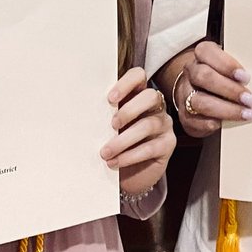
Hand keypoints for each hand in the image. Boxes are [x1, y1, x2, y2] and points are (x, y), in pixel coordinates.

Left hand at [100, 68, 175, 197]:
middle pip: (150, 96)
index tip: (110, 99)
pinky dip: (130, 156)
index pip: (139, 77)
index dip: (126, 84)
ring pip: (148, 125)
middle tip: (112, 125)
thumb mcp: (107, 128)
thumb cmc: (115, 146)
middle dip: (129, 110)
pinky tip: (114, 162)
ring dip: (123, 140)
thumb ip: (103, 117)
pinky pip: (151, 148)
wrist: (128, 175)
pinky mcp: (168, 145)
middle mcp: (155, 107)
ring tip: (105, 152)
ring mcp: (164, 125)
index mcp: (138, 96)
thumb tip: (84, 114)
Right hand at [175, 41, 251, 137]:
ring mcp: (185, 93)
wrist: (197, 90)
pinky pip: (194, 120)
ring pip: (199, 101)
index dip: (227, 65)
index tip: (246, 77)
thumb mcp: (230, 65)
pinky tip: (225, 124)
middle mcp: (191, 72)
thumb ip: (239, 70)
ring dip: (226, 109)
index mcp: (202, 55)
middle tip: (251, 99)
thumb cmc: (222, 75)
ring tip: (246, 114)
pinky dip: (210, 123)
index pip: (207, 52)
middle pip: (204, 77)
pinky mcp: (185, 115)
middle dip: (230, 89)